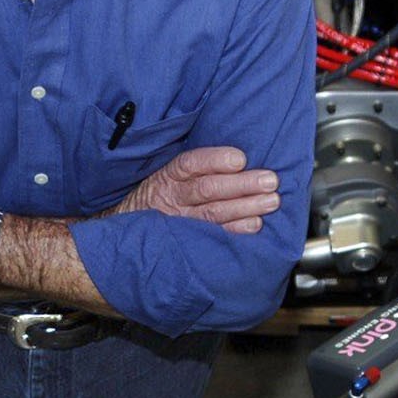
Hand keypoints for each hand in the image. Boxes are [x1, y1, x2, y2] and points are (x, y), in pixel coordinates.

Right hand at [110, 146, 279, 233]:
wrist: (127, 229)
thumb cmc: (158, 195)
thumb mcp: (167, 174)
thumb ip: (196, 167)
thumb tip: (239, 156)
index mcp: (168, 175)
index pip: (190, 164)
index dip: (215, 160)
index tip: (240, 159)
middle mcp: (172, 197)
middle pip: (207, 189)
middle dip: (242, 185)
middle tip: (270, 181)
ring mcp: (179, 221)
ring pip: (213, 213)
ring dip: (245, 207)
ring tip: (270, 202)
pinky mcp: (186, 240)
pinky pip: (213, 236)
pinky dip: (235, 230)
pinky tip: (254, 224)